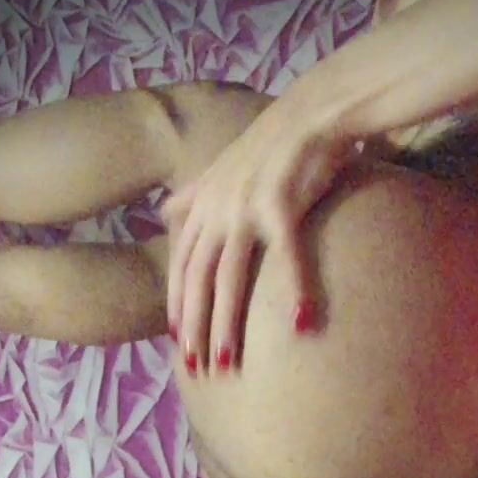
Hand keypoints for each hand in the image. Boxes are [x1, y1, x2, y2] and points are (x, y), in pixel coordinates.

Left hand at [162, 93, 358, 372]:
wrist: (313, 110)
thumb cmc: (275, 143)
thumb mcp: (221, 165)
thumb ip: (192, 194)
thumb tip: (164, 213)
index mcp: (204, 203)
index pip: (181, 264)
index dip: (176, 304)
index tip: (176, 340)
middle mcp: (218, 207)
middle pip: (198, 278)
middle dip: (193, 326)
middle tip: (194, 367)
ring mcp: (248, 206)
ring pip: (229, 277)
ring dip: (226, 323)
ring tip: (225, 361)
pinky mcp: (284, 205)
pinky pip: (289, 257)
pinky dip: (297, 291)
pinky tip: (302, 325)